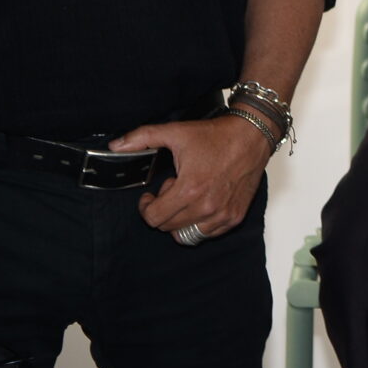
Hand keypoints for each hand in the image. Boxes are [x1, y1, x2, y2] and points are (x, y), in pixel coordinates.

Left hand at [114, 114, 269, 236]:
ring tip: (188, 198)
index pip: (154, 218)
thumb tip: (115, 146)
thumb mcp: (176, 132)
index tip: (150, 196)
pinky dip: (199, 224)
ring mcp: (222, 214)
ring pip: (186, 235)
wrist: (252, 136)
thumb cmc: (217, 136)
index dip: (146, 207)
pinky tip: (202, 203)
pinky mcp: (235, 217)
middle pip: (167, 227)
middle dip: (163, 210)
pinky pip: (207, 234)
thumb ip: (142, 138)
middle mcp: (206, 207)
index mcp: (189, 190)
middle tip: (172, 189)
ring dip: (180, 220)